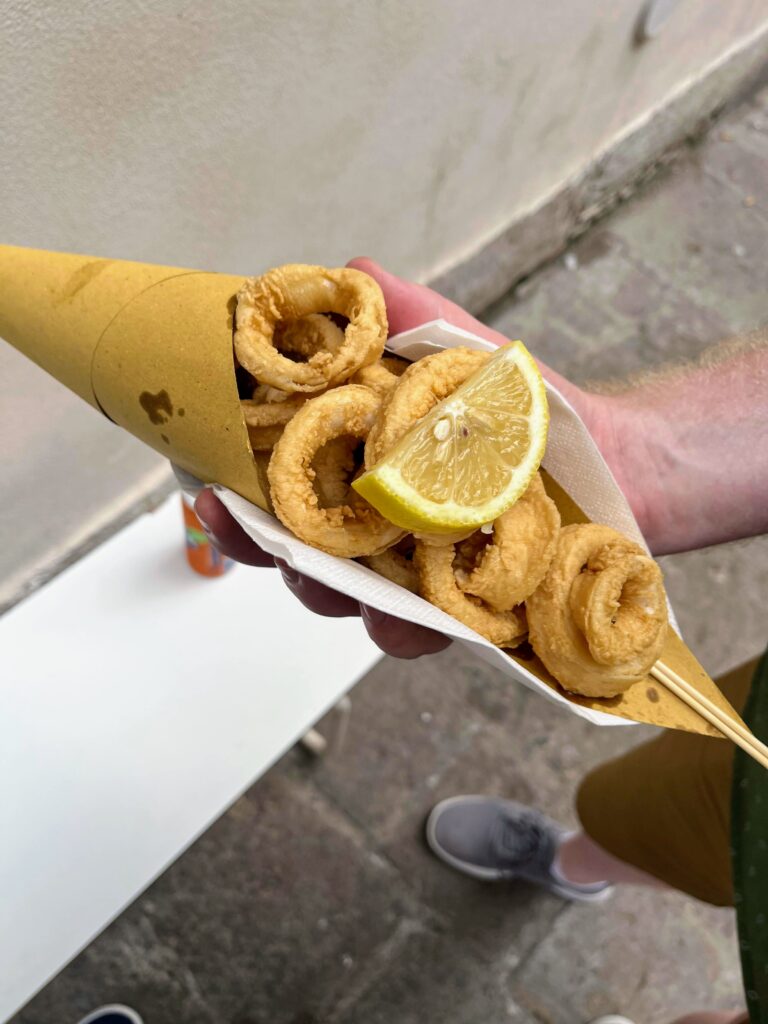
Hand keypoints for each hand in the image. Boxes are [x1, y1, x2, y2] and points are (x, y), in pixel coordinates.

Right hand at [197, 257, 615, 658]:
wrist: (607, 458)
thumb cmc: (519, 402)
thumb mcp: (456, 345)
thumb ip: (400, 312)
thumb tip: (342, 273)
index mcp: (349, 461)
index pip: (269, 482)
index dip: (229, 493)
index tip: (208, 492)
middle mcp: (364, 519)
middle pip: (288, 548)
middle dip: (266, 551)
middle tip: (267, 541)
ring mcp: (402, 569)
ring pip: (340, 599)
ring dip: (329, 595)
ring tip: (348, 584)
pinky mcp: (449, 607)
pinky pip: (411, 633)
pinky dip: (405, 629)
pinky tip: (416, 616)